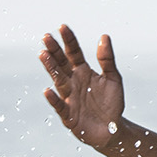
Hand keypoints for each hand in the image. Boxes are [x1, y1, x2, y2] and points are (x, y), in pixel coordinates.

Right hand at [39, 24, 124, 146]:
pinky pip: (60, 106)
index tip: (62, 27)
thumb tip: (104, 36)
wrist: (112, 129)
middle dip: (54, 51)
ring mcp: (69, 98)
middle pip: (61, 64)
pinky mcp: (69, 115)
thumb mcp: (113, 79)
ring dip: (51, 68)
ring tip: (43, 54)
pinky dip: (54, 99)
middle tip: (46, 37)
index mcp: (83, 71)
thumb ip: (107, 59)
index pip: (73, 52)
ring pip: (58, 81)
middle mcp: (73, 82)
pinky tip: (48, 90)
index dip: (68, 40)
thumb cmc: (111, 103)